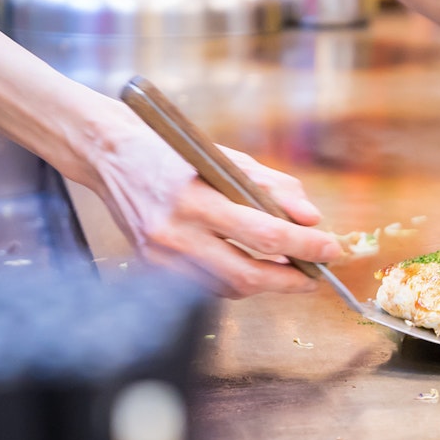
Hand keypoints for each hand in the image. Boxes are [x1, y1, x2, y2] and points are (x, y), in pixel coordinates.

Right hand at [91, 116, 343, 297]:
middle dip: (291, 279)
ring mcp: (160, 255)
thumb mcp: (228, 159)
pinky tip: (253, 270)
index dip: (305, 246)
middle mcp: (175, 232)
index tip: (331, 248)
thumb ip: (274, 188)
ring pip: (228, 287)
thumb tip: (312, 219)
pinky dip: (236, 282)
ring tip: (290, 272)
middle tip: (316, 274)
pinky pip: (206, 287)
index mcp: (197, 198)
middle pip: (248, 273)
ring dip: (266, 285)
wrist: (108, 155)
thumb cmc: (174, 152)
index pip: (265, 233)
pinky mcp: (151, 267)